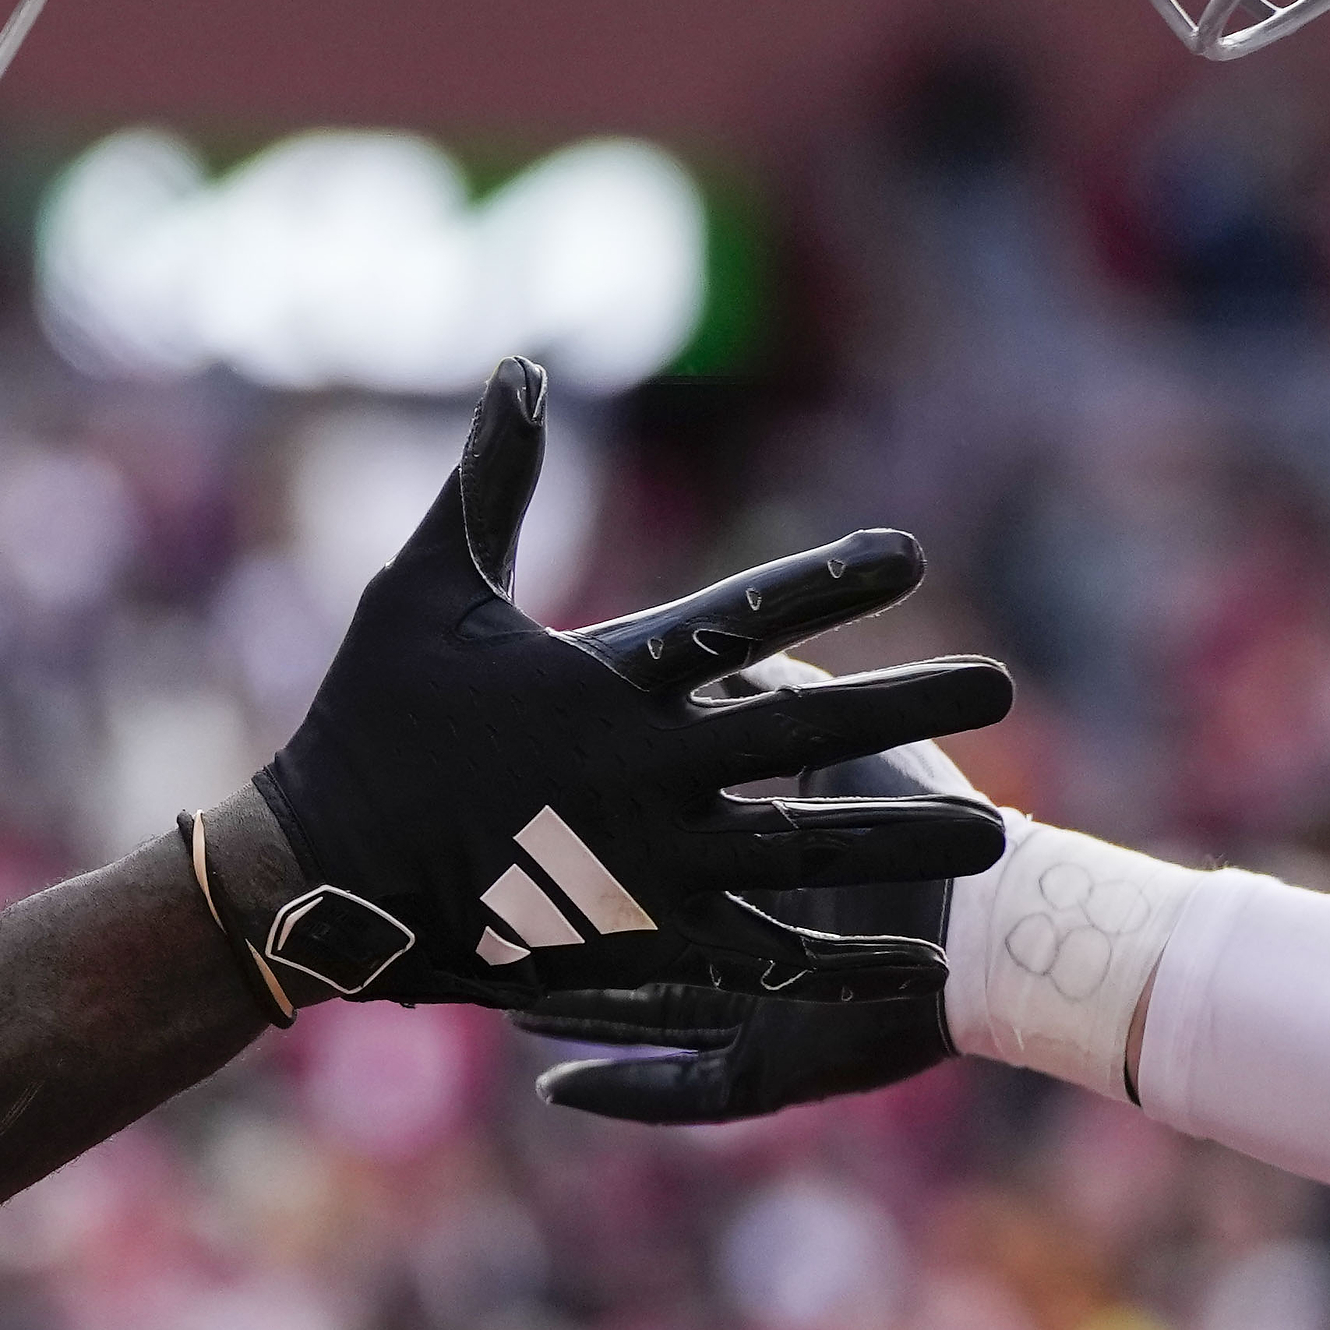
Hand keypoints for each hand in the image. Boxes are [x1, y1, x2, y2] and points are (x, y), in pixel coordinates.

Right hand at [223, 359, 1011, 1010]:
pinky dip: (840, 958)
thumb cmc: (369, 719)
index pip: (738, 618)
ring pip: (805, 848)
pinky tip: (916, 962)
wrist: (325, 874)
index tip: (914, 553)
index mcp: (600, 680)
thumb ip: (489, 480)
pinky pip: (760, 952)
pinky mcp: (637, 939)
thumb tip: (523, 368)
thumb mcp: (424, 585)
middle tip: (1004, 686)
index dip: (829, 581)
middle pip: (803, 732)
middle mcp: (641, 771)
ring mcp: (646, 863)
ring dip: (903, 835)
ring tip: (997, 829)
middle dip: (908, 706)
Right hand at [520, 716, 976, 1120]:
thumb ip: (754, 683)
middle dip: (561, 942)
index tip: (516, 833)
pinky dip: (625, 1092)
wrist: (998, 912)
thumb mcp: (803, 719)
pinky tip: (557, 1088)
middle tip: (484, 931)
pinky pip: (686, 1094)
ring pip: (637, 1020)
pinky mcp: (778, 1071)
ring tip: (497, 1007)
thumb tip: (704, 651)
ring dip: (574, 1016)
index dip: (578, 852)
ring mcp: (756, 1014)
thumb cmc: (914, 795)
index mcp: (745, 864)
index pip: (640, 858)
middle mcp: (745, 941)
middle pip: (632, 946)